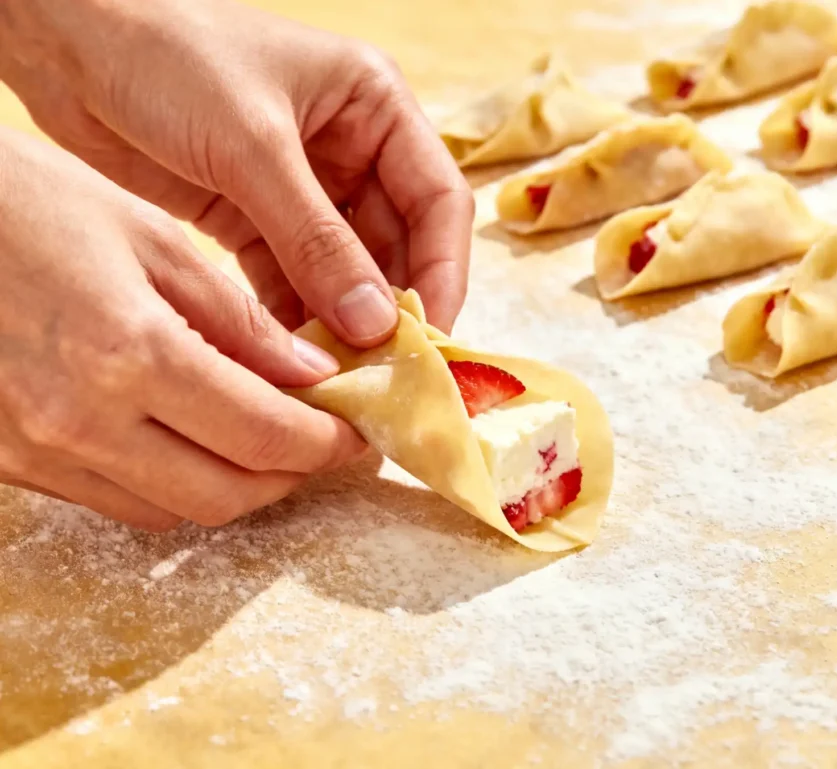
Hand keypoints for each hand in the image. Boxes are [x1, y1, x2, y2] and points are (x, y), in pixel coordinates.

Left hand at [0, 0, 473, 340]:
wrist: (64, 41)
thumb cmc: (167, 56)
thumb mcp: (254, 147)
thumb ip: (317, 240)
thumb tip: (375, 325)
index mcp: (375, 107)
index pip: (439, 200)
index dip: (443, 271)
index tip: (431, 337)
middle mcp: (351, 150)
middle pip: (397, 245)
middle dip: (390, 308)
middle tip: (383, 373)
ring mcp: (304, 188)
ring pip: (346, 271)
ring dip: (342, 322)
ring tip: (337, 378)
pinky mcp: (255, 218)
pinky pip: (292, 280)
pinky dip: (294, 319)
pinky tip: (291, 359)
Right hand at [0, 128, 364, 530]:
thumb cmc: (26, 203)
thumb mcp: (149, 238)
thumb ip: (237, 318)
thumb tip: (312, 374)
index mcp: (128, 354)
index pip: (265, 434)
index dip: (328, 442)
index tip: (359, 431)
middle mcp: (80, 421)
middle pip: (226, 495)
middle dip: (291, 476)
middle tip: (323, 440)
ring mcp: (37, 452)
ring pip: (173, 511)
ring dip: (235, 486)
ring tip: (268, 440)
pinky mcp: (10, 464)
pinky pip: (117, 501)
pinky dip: (174, 483)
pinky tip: (196, 441)